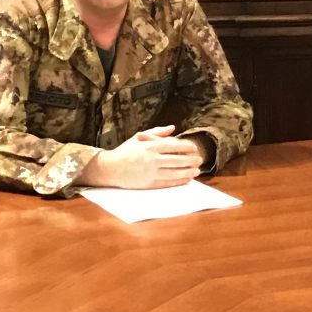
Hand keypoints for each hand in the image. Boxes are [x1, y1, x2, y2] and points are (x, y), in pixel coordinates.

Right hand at [83, 125, 202, 188]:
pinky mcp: (149, 184)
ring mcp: (151, 173)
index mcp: (150, 146)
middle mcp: (152, 160)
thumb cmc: (125, 151)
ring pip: (175, 173)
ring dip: (188, 172)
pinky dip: (178, 181)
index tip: (194, 148)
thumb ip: (157, 132)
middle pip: (177, 160)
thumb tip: (173, 128)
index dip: (186, 147)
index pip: (173, 146)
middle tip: (200, 159)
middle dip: (191, 160)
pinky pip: (167, 183)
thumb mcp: (139, 137)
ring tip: (197, 171)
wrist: (110, 168)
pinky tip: (186, 180)